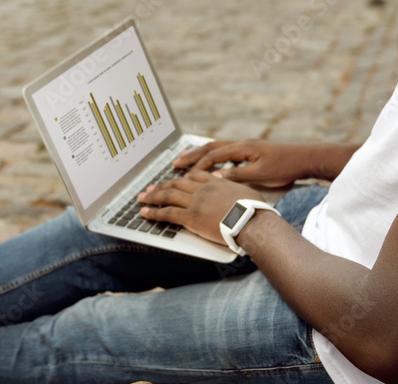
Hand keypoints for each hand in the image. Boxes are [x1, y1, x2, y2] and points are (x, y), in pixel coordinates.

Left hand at [137, 170, 265, 244]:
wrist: (251, 221)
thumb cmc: (254, 210)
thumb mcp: (245, 192)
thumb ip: (234, 189)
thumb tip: (235, 192)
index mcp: (216, 182)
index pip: (194, 176)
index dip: (182, 176)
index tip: (175, 178)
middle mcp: (203, 189)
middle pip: (177, 182)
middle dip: (162, 185)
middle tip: (151, 187)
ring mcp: (196, 202)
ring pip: (169, 195)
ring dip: (153, 196)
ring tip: (142, 198)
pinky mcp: (191, 217)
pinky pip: (168, 213)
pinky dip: (154, 212)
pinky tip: (145, 212)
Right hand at [173, 140, 323, 187]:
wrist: (305, 158)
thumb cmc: (286, 167)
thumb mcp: (261, 174)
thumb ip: (238, 176)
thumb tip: (215, 179)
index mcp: (243, 148)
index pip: (213, 156)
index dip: (197, 166)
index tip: (182, 174)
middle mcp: (242, 144)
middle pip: (211, 148)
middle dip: (192, 156)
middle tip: (175, 163)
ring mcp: (246, 147)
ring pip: (217, 148)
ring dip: (201, 154)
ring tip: (186, 160)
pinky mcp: (251, 151)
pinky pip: (226, 152)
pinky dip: (213, 157)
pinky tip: (209, 163)